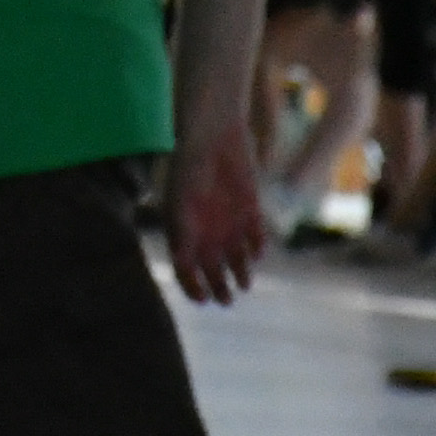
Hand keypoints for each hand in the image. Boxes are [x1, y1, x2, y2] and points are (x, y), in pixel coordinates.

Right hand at [165, 120, 265, 305]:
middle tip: (225, 300)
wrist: (213, 135)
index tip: (202, 299)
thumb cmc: (189, 167)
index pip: (185, 269)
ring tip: (243, 284)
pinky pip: (256, 239)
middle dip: (219, 288)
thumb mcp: (179, 202)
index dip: (191, 286)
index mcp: (183, 231)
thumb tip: (180, 262)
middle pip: (213, 270)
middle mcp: (206, 231)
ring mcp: (229, 223)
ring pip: (236, 259)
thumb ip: (181, 232)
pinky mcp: (250, 212)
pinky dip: (256, 248)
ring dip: (240, 274)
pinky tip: (255, 251)